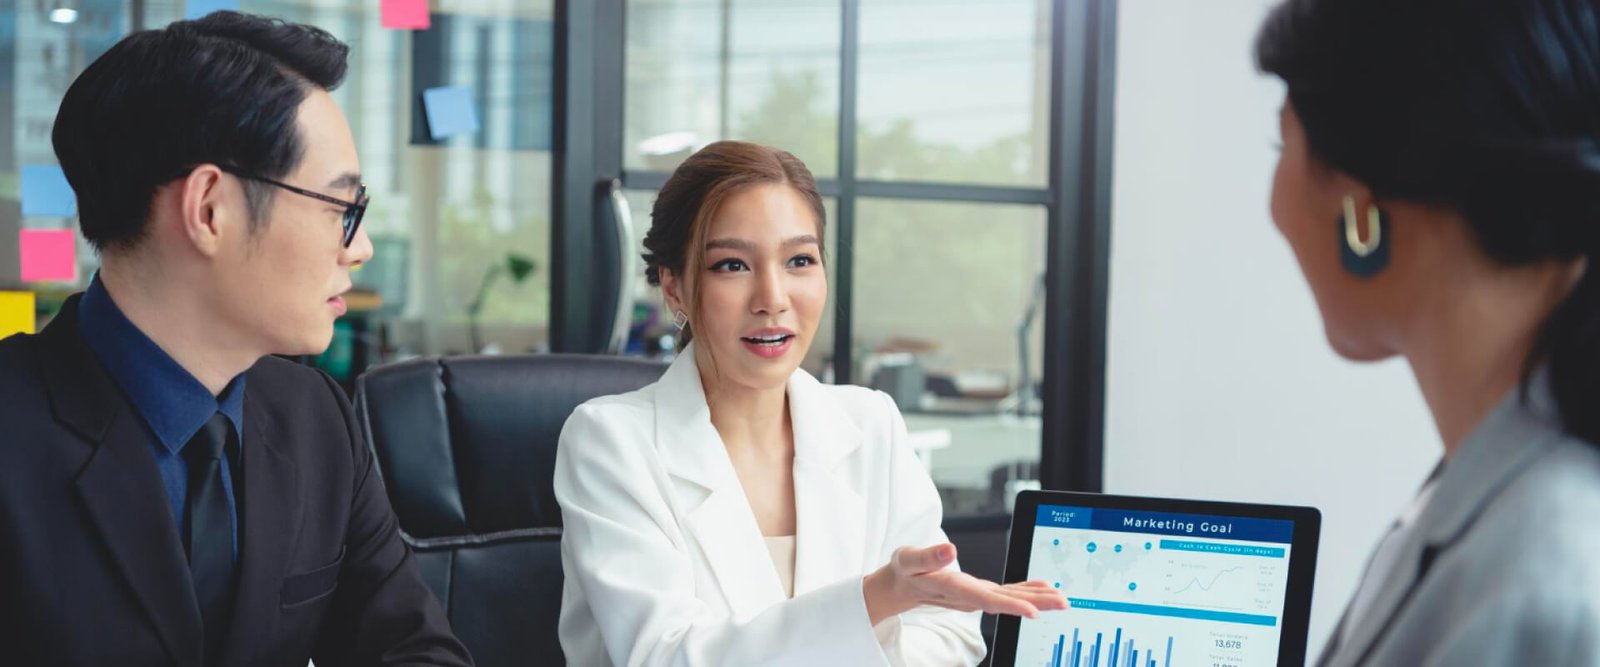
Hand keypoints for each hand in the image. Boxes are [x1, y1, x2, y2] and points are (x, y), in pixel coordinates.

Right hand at [863, 543, 1066, 625]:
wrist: (901, 585)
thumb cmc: (904, 570)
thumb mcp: (908, 558)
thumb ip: (928, 556)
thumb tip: (949, 550)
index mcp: (953, 588)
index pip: (986, 599)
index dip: (1011, 606)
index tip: (1033, 612)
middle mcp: (969, 596)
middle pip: (1006, 602)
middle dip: (1036, 603)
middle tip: (1064, 603)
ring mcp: (976, 595)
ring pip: (1010, 598)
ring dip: (1037, 599)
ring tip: (1061, 598)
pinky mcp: (979, 590)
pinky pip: (1006, 592)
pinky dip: (1026, 590)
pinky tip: (1043, 587)